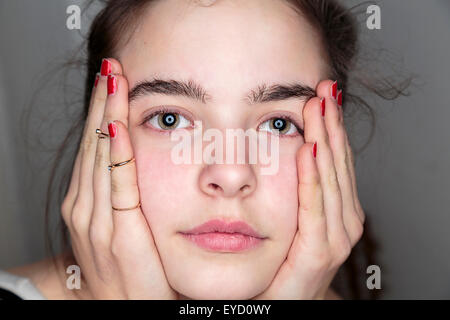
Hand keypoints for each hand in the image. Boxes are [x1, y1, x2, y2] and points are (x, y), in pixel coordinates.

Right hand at [61, 58, 177, 298]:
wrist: (124, 308)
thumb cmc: (128, 267)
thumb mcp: (122, 225)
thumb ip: (127, 193)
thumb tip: (136, 161)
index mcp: (88, 201)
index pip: (96, 145)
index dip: (102, 110)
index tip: (111, 81)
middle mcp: (86, 205)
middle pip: (95, 143)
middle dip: (102, 103)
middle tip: (111, 67)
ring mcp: (97, 218)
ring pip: (102, 156)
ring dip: (107, 116)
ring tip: (114, 81)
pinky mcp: (118, 233)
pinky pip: (118, 186)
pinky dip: (117, 155)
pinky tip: (118, 127)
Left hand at [253, 80, 364, 299]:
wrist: (280, 302)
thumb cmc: (283, 262)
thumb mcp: (292, 218)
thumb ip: (295, 189)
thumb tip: (290, 148)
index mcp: (337, 209)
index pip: (335, 160)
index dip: (331, 126)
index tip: (322, 94)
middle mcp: (343, 220)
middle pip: (337, 163)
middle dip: (332, 124)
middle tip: (326, 88)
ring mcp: (335, 236)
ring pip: (331, 178)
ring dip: (326, 140)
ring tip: (320, 107)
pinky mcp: (319, 252)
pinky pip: (315, 208)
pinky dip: (313, 178)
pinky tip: (309, 150)